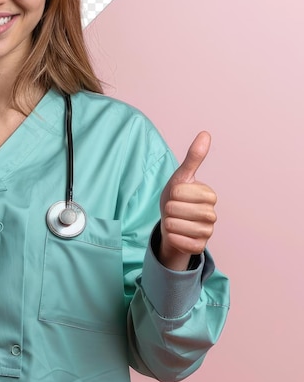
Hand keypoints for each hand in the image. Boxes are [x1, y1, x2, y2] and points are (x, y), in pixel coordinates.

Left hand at [158, 131, 216, 270]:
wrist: (170, 223)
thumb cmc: (176, 198)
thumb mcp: (181, 177)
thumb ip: (193, 157)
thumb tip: (205, 133)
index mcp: (209, 195)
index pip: (180, 191)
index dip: (172, 193)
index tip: (176, 195)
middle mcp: (212, 214)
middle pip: (178, 209)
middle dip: (169, 208)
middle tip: (173, 209)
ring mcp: (208, 232)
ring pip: (180, 227)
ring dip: (170, 223)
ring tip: (174, 221)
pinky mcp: (199, 247)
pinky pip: (182, 243)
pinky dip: (173, 238)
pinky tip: (176, 234)